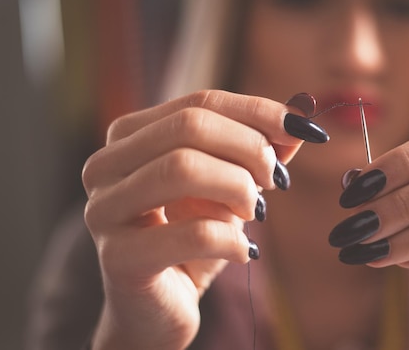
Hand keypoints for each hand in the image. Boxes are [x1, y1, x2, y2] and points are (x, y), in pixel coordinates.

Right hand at [82, 90, 321, 348]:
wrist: (162, 305)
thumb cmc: (194, 238)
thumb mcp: (229, 185)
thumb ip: (260, 148)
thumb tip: (303, 108)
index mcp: (129, 136)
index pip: (201, 103)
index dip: (258, 111)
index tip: (303, 129)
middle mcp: (105, 165)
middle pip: (189, 126)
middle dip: (249, 148)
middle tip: (276, 180)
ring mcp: (104, 210)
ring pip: (182, 168)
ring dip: (238, 188)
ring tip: (256, 212)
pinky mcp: (119, 259)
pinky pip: (193, 233)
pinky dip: (233, 240)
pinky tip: (245, 252)